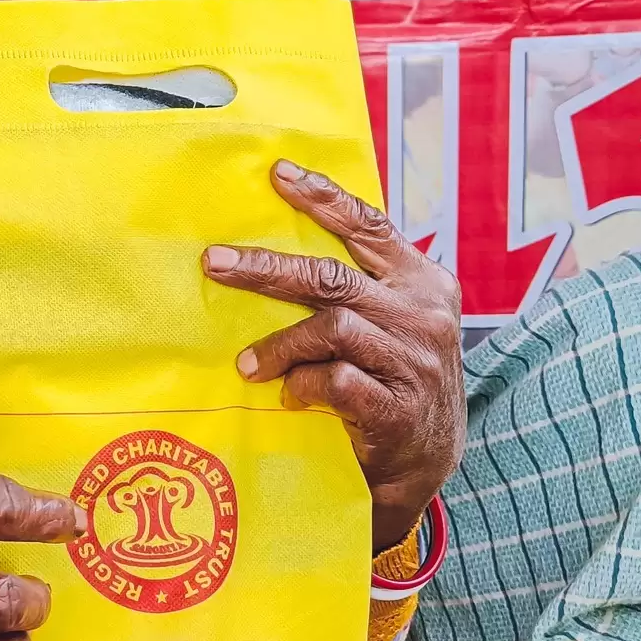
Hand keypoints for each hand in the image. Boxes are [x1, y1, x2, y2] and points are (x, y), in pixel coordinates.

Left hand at [202, 161, 463, 551]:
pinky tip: (289, 395)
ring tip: (248, 363)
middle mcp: (423, 316)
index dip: (323, 197)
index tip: (278, 174)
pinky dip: (301, 384)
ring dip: (279, 344)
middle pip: (332, 277)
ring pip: (330, 328)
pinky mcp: (397, 408)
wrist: (424, 466)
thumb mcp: (394, 323)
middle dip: (266, 268)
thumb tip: (282, 244)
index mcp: (424, 283)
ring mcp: (414, 363)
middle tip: (215, 262)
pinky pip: (334, 381)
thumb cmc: (395, 382)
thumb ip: (359, 286)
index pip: (370, 227)